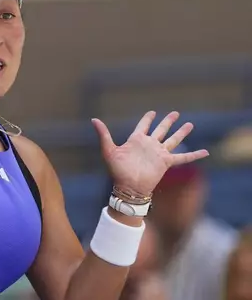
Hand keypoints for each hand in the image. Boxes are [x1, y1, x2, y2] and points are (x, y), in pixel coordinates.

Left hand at [92, 111, 208, 195]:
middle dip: (167, 121)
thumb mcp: (109, 150)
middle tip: (175, 112)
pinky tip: (205, 152)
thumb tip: (94, 119)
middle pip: (161, 130)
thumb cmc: (117, 171)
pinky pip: (183, 158)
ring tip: (190, 124)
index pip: (143, 126)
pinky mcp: (166, 162)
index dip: (147, 119)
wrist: (128, 187)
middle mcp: (149, 145)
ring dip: (181, 132)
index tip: (152, 112)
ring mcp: (159, 153)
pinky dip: (194, 155)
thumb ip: (103, 134)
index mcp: (136, 141)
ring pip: (173, 140)